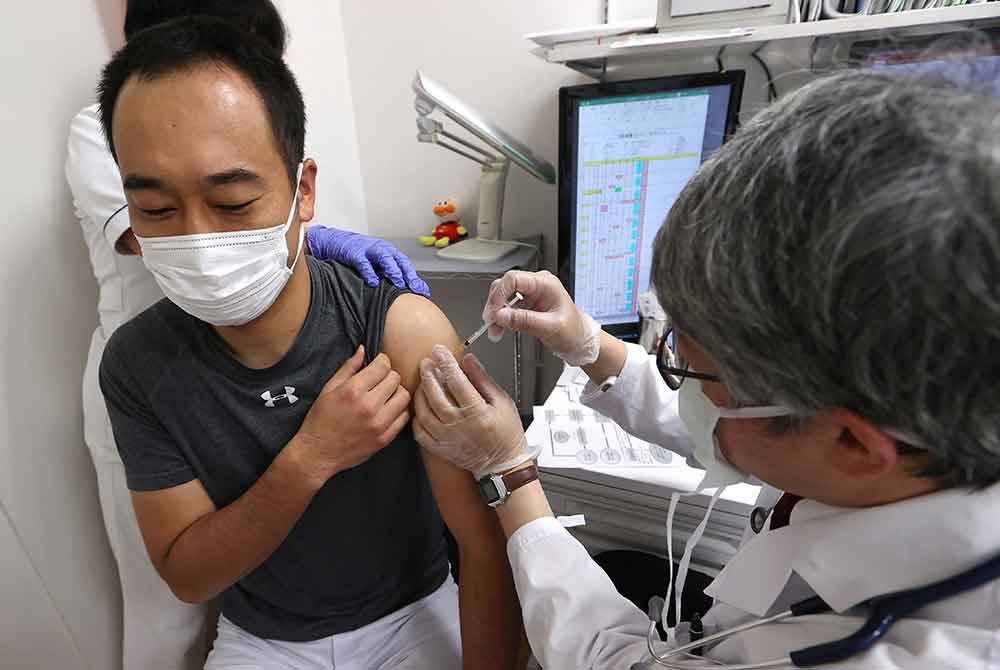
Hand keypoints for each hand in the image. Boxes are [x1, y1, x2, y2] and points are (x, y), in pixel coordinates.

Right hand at [294, 346, 410, 485]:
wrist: (318, 453)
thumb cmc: (320, 419)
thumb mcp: (328, 389)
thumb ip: (348, 368)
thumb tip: (363, 349)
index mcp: (353, 390)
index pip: (383, 366)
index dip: (381, 361)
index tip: (377, 365)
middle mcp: (369, 406)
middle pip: (395, 378)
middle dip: (388, 375)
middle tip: (379, 381)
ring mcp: (379, 424)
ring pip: (404, 396)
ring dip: (396, 392)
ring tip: (385, 395)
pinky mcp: (385, 438)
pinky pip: (404, 416)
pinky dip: (398, 410)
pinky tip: (387, 410)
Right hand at [306, 226, 430, 296]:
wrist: (335, 242)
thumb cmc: (358, 255)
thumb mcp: (374, 264)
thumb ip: (386, 276)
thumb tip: (400, 296)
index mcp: (389, 253)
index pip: (406, 265)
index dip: (415, 278)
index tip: (424, 292)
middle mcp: (382, 249)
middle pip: (400, 262)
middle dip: (409, 275)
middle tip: (416, 289)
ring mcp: (368, 250)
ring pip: (385, 258)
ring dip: (393, 271)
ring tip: (399, 283)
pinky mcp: (354, 252)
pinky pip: (363, 263)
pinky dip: (369, 272)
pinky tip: (373, 282)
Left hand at [413, 345, 535, 479]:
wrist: (503, 464)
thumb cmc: (507, 433)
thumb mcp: (502, 402)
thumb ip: (483, 380)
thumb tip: (468, 361)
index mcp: (477, 413)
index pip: (457, 381)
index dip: (446, 363)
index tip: (440, 350)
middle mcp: (460, 426)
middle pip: (436, 395)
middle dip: (429, 374)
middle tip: (426, 362)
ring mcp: (448, 439)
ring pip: (424, 412)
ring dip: (421, 393)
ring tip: (423, 381)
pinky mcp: (441, 449)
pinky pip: (420, 432)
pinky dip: (417, 417)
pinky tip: (421, 407)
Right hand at [483, 270, 600, 366]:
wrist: (580, 341)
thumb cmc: (573, 331)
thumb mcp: (549, 327)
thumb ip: (524, 320)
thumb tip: (501, 315)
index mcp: (545, 284)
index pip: (513, 279)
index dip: (499, 294)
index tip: (494, 312)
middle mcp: (537, 285)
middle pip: (505, 286)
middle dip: (495, 305)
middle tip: (490, 322)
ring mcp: (531, 294)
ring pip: (504, 297)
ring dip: (496, 314)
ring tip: (494, 331)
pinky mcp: (527, 305)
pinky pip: (508, 308)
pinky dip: (501, 319)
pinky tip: (500, 329)